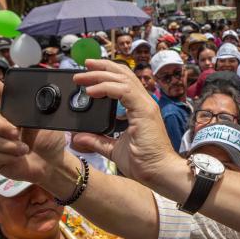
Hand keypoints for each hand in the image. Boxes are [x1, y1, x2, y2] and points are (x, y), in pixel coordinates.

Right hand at [0, 67, 68, 187]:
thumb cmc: (49, 140)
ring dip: (9, 145)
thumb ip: (39, 110)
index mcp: (12, 110)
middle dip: (0, 126)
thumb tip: (40, 99)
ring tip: (25, 149)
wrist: (52, 163)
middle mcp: (0, 123)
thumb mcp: (48, 122)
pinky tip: (18, 157)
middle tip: (16, 133)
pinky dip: (8, 156)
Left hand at [70, 59, 177, 180]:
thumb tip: (79, 137)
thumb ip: (97, 140)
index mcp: (139, 108)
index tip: (89, 73)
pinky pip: (123, 91)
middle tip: (84, 65)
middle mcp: (144, 102)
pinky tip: (91, 92)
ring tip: (83, 76)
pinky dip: (106, 88)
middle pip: (124, 74)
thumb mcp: (114, 149)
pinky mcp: (145, 111)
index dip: (107, 73)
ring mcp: (146, 105)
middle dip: (102, 67)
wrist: (159, 173)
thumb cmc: (144, 163)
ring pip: (122, 79)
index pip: (124, 81)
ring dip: (100, 75)